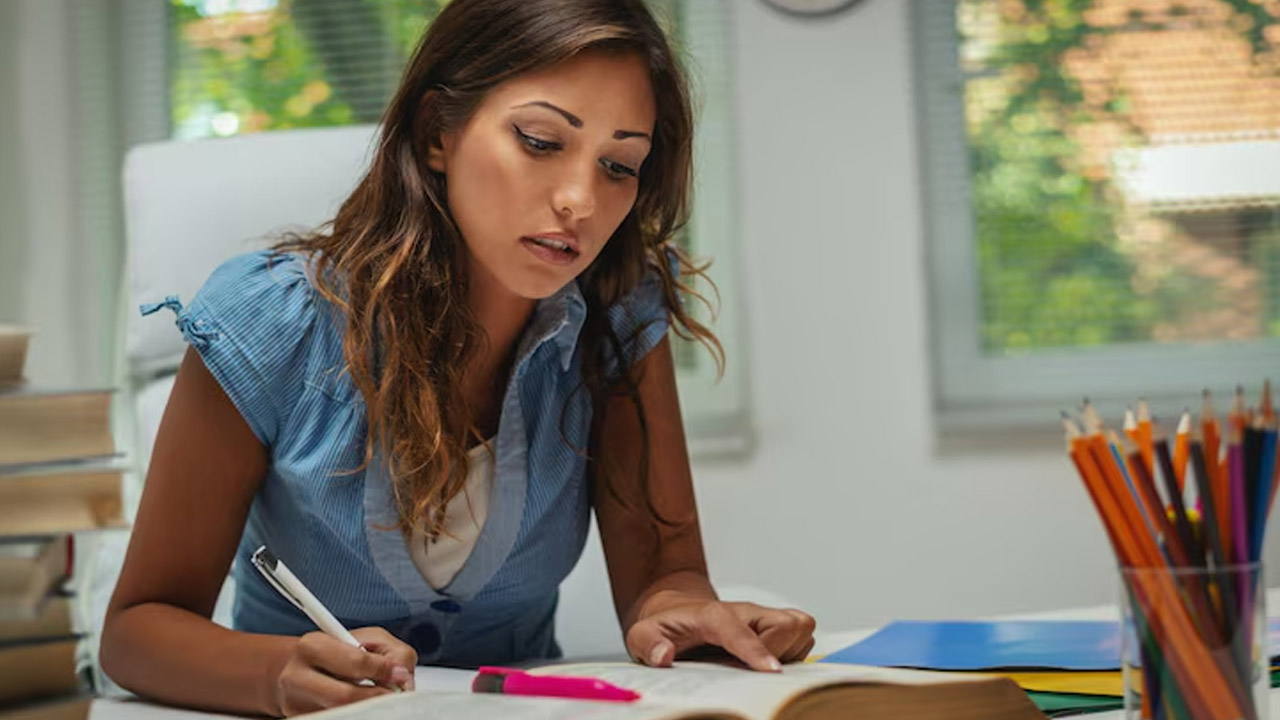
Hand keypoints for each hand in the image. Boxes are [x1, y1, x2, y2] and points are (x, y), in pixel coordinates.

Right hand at [272, 627, 417, 716]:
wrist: (300, 671)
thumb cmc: (338, 652)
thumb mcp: (367, 638)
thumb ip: (391, 652)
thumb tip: (402, 677)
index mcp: (313, 646)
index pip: (355, 662)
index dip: (383, 670)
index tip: (399, 675)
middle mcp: (297, 676)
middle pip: (345, 697)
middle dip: (377, 696)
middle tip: (393, 694)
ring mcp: (296, 703)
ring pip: (343, 712)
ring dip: (369, 707)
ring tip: (374, 696)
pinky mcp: (299, 718)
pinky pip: (338, 718)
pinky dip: (357, 713)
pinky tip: (358, 704)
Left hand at [626, 597, 816, 672]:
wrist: (678, 612)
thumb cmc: (666, 626)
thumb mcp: (642, 635)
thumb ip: (649, 644)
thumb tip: (665, 655)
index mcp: (714, 614)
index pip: (740, 629)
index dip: (757, 650)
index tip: (772, 672)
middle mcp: (746, 612)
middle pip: (786, 624)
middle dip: (779, 651)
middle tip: (752, 670)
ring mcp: (763, 619)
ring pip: (801, 630)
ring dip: (789, 652)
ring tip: (757, 667)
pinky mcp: (776, 628)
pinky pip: (803, 641)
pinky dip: (793, 655)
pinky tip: (765, 665)